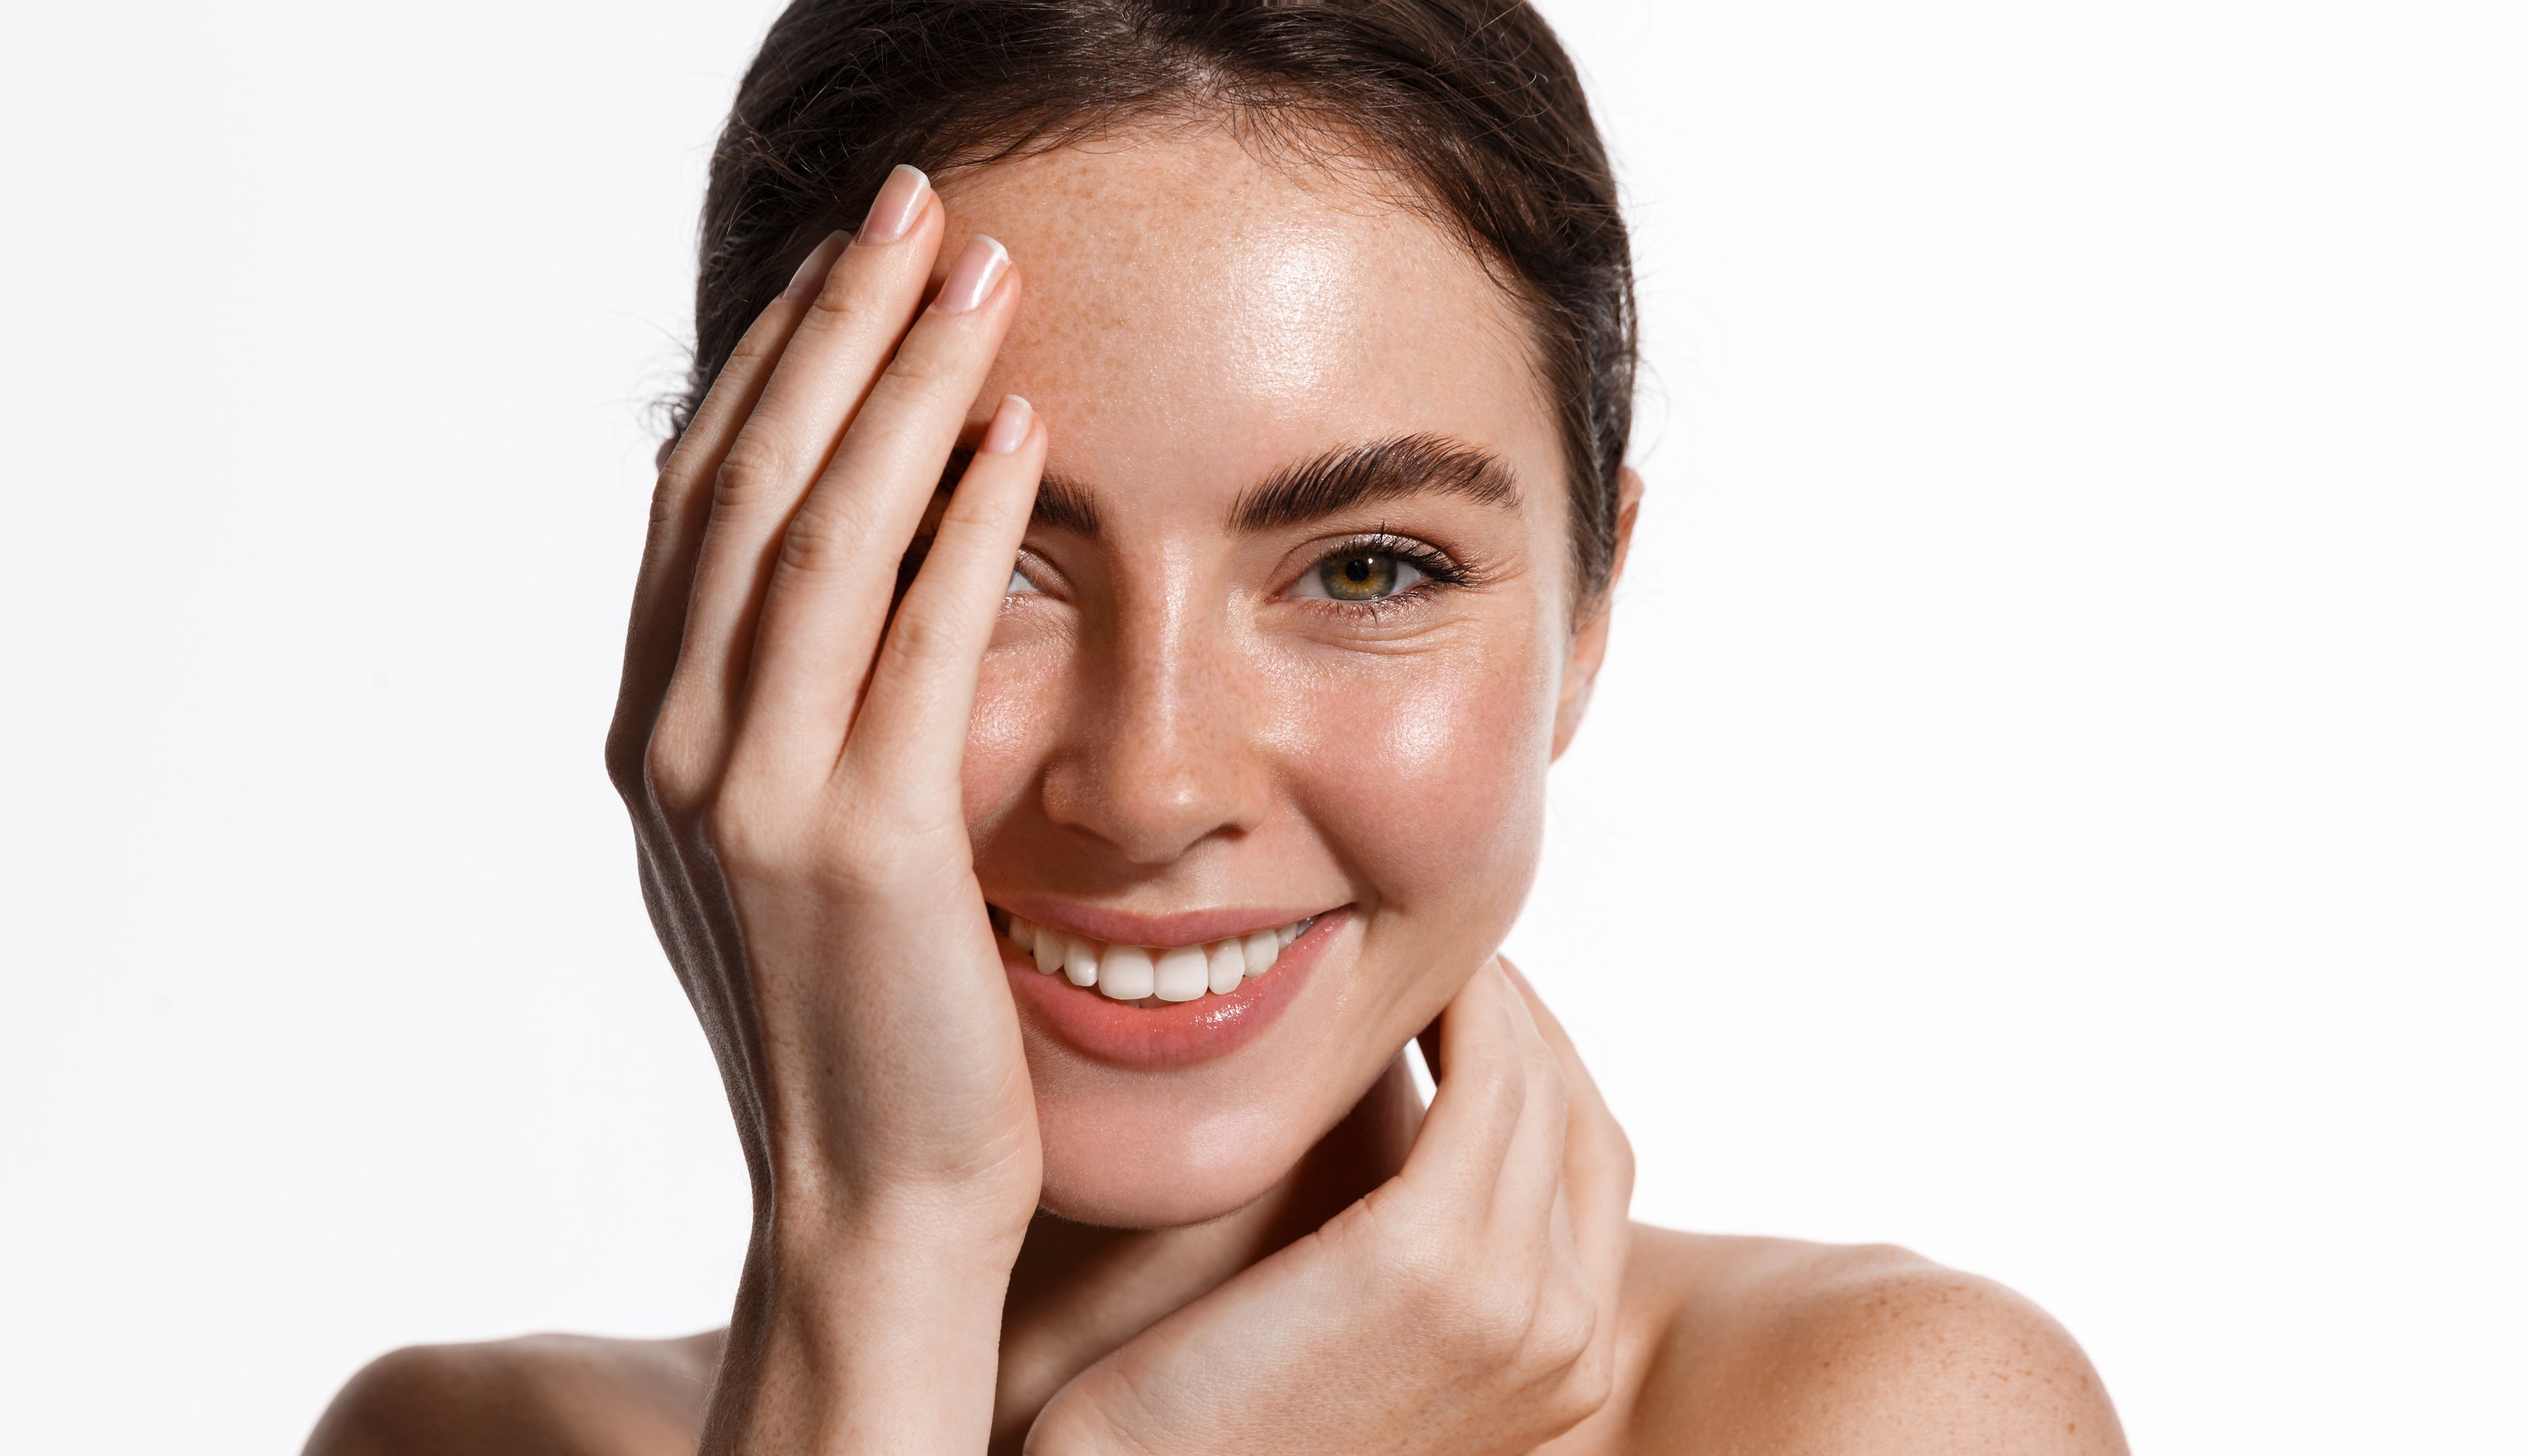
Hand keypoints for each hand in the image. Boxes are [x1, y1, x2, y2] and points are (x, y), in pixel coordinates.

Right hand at [603, 168, 1042, 1450]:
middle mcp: (678, 751)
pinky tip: (1021, 435)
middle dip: (830, 329)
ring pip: (817, 537)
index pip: (700, 504)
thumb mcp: (785, 855)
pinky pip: (911, 645)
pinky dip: (963, 525)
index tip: (846, 266)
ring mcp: (756, 799)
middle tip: (913, 206)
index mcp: (657, 741)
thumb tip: (824, 581)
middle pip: (744, 483)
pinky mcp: (860, 848)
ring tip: (978, 273)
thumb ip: (777, 719)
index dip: (771, 368)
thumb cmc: (862, 1027)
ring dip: (901, 389)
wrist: (873, 1200)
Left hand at [1027, 961, 1635, 1455]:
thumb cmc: (1220, 1410)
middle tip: (1448, 943)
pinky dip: (1463, 1006)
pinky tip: (1405, 974)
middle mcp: (1572, 1343)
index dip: (1547, 1060)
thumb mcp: (1362, 1324)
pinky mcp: (1435, 1260)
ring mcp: (1519, 1306)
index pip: (1596, 1164)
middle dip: (1521, 1016)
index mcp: (1571, 1365)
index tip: (1481, 992)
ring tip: (1418, 941)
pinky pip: (1485, 1080)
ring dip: (1487, 993)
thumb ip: (1421, 1240)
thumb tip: (1430, 1104)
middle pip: (1578, 1117)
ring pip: (1533, 1084)